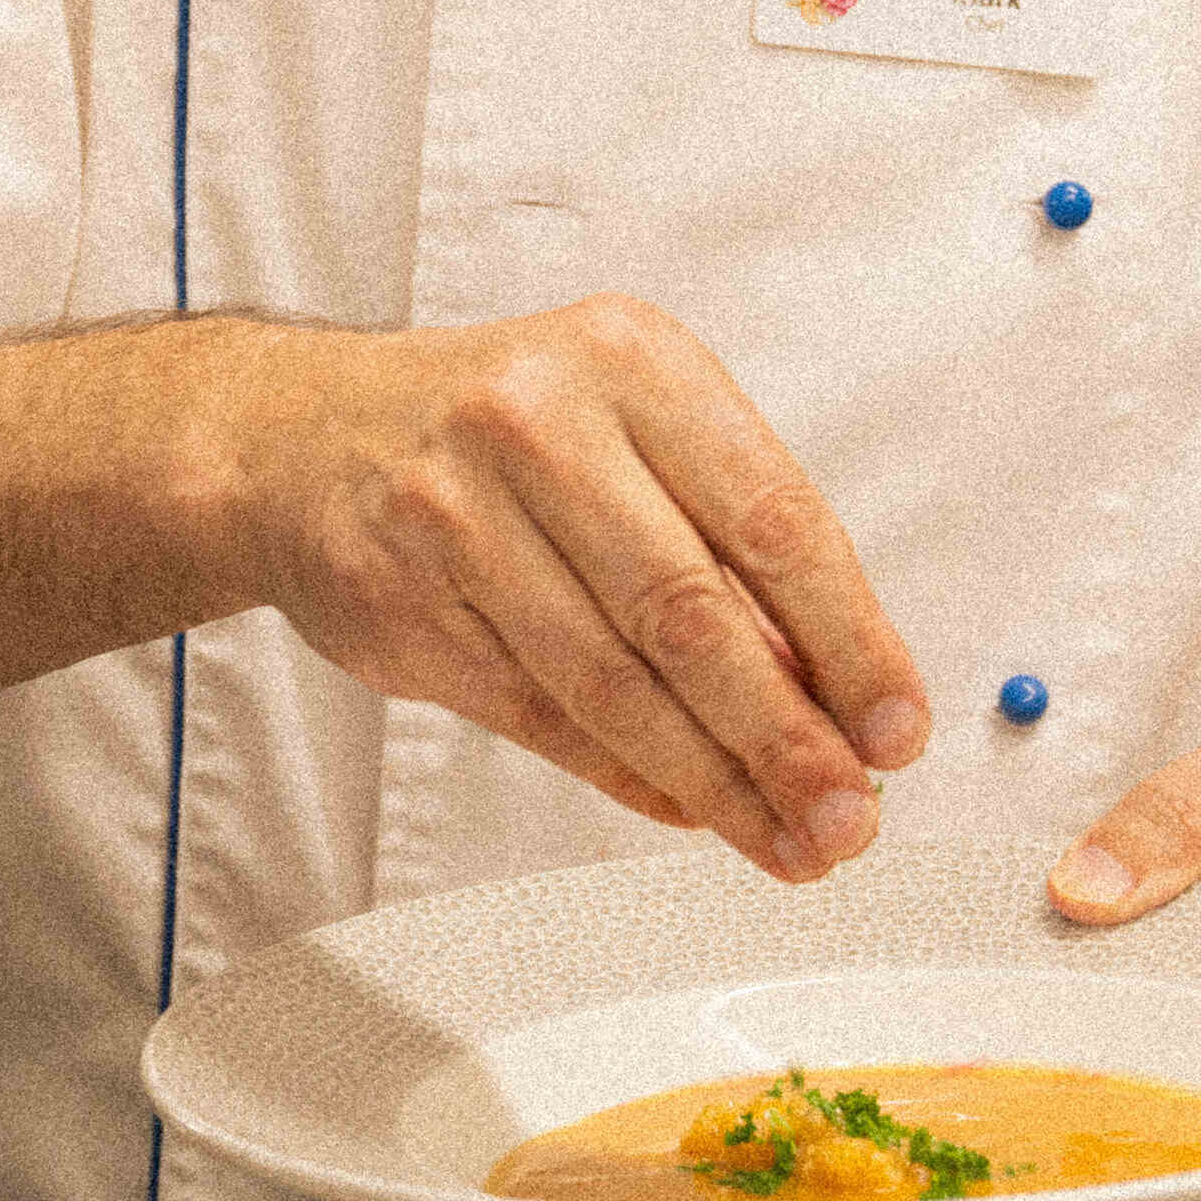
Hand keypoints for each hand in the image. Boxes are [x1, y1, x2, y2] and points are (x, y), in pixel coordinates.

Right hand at [221, 295, 928, 883]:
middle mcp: (539, 424)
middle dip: (788, 738)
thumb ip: (731, 540)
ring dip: (716, 781)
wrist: (303, 435)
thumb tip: (840, 691)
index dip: (850, 639)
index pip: (772, 518)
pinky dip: (629, 775)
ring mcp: (456, 515)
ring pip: (613, 683)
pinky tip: (691, 808)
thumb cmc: (506, 428)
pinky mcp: (403, 603)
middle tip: (852, 815)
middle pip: (692, 614)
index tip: (896, 727)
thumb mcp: (633, 425)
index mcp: (630, 361)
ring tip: (789, 839)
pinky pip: (542, 717)